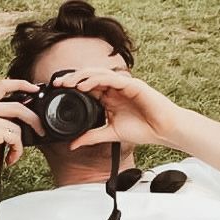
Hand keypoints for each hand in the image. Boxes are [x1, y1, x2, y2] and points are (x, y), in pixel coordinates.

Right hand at [0, 78, 44, 184]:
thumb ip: (2, 119)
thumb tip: (26, 116)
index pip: (2, 85)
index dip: (21, 84)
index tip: (35, 88)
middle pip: (17, 105)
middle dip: (33, 119)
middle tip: (40, 130)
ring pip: (17, 125)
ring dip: (20, 143)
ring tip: (14, 153)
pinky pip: (15, 136)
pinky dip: (17, 150)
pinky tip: (9, 158)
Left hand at [52, 68, 180, 149]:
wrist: (162, 131)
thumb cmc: (142, 130)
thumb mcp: (110, 134)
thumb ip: (91, 137)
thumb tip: (72, 145)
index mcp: (109, 98)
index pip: (87, 87)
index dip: (72, 87)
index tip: (57, 91)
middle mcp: (114, 89)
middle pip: (90, 77)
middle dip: (72, 78)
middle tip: (57, 84)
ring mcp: (123, 84)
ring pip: (98, 74)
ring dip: (82, 76)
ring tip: (68, 82)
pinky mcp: (132, 84)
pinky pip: (111, 78)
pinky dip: (97, 80)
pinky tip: (85, 85)